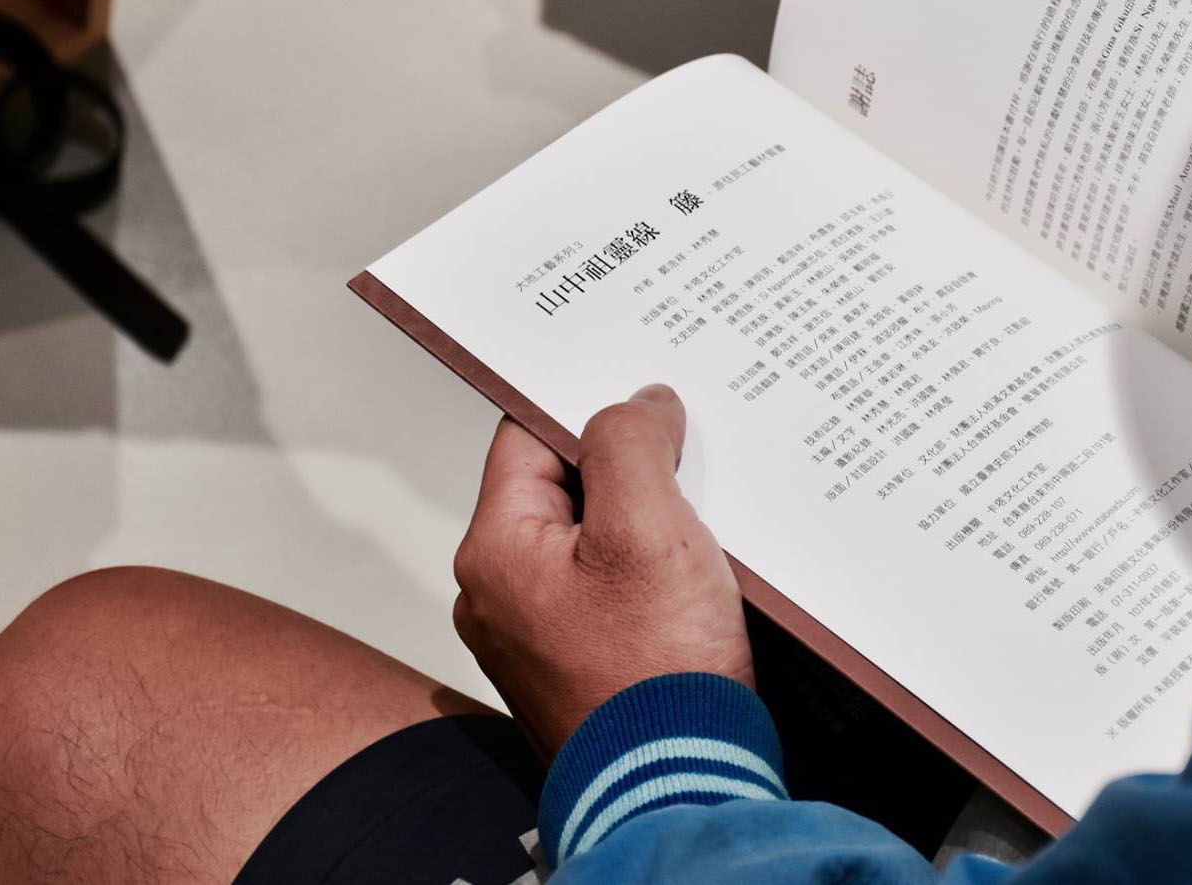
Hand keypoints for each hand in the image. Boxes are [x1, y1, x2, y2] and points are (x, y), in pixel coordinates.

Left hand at [452, 387, 752, 755]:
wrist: (679, 786)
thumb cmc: (655, 677)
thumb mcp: (648, 528)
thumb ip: (630, 445)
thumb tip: (635, 405)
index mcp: (495, 551)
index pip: (529, 436)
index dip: (591, 411)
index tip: (646, 407)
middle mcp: (500, 594)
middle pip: (563, 486)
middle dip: (626, 470)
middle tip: (684, 466)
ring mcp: (537, 635)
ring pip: (591, 537)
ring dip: (644, 522)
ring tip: (696, 529)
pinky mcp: (578, 662)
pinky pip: (607, 588)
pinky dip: (648, 572)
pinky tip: (692, 579)